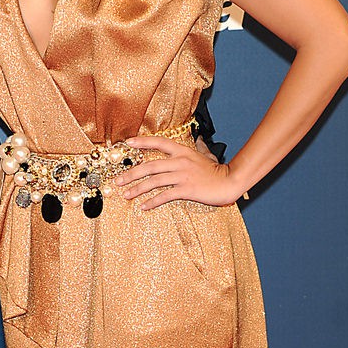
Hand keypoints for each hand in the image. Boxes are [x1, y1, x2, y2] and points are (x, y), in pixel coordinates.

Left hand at [114, 137, 239, 209]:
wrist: (230, 181)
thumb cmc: (216, 171)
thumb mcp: (204, 156)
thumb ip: (195, 150)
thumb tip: (193, 143)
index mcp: (182, 152)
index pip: (159, 143)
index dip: (142, 142)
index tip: (127, 143)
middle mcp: (180, 161)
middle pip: (149, 166)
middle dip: (130, 174)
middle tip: (117, 181)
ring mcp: (183, 175)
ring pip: (153, 181)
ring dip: (137, 189)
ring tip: (126, 195)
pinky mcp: (186, 189)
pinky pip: (165, 195)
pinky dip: (152, 201)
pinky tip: (143, 206)